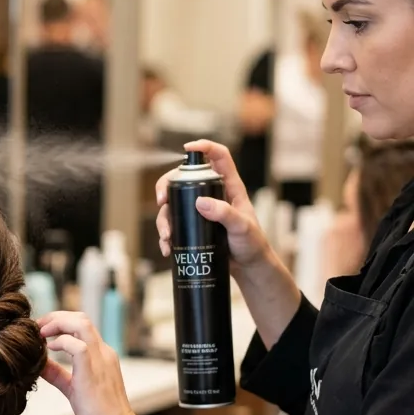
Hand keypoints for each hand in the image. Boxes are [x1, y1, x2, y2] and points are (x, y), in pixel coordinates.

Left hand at [39, 312, 141, 414]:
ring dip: (57, 323)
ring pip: (81, 324)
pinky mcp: (94, 373)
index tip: (40, 331)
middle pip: (81, 318)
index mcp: (102, 356)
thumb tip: (39, 364)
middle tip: (36, 327)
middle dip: (55, 317)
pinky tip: (48, 350)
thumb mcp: (74, 389)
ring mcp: (101, 361)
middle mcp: (104, 353)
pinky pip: (78, 346)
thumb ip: (58, 375)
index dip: (59, 322)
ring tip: (40, 333)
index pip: (82, 326)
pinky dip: (61, 342)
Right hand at [155, 140, 270, 271]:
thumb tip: (200, 202)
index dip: (204, 147)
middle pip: (183, 178)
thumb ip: (225, 214)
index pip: (219, 157)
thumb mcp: (242, 228)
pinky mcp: (193, 227)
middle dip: (166, 186)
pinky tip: (167, 248)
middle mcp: (212, 195)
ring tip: (166, 237)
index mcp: (229, 187)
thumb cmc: (252, 244)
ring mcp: (201, 211)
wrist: (249, 267)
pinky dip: (166, 236)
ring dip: (163, 219)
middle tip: (162, 202)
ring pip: (174, 204)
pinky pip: (174, 225)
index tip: (187, 148)